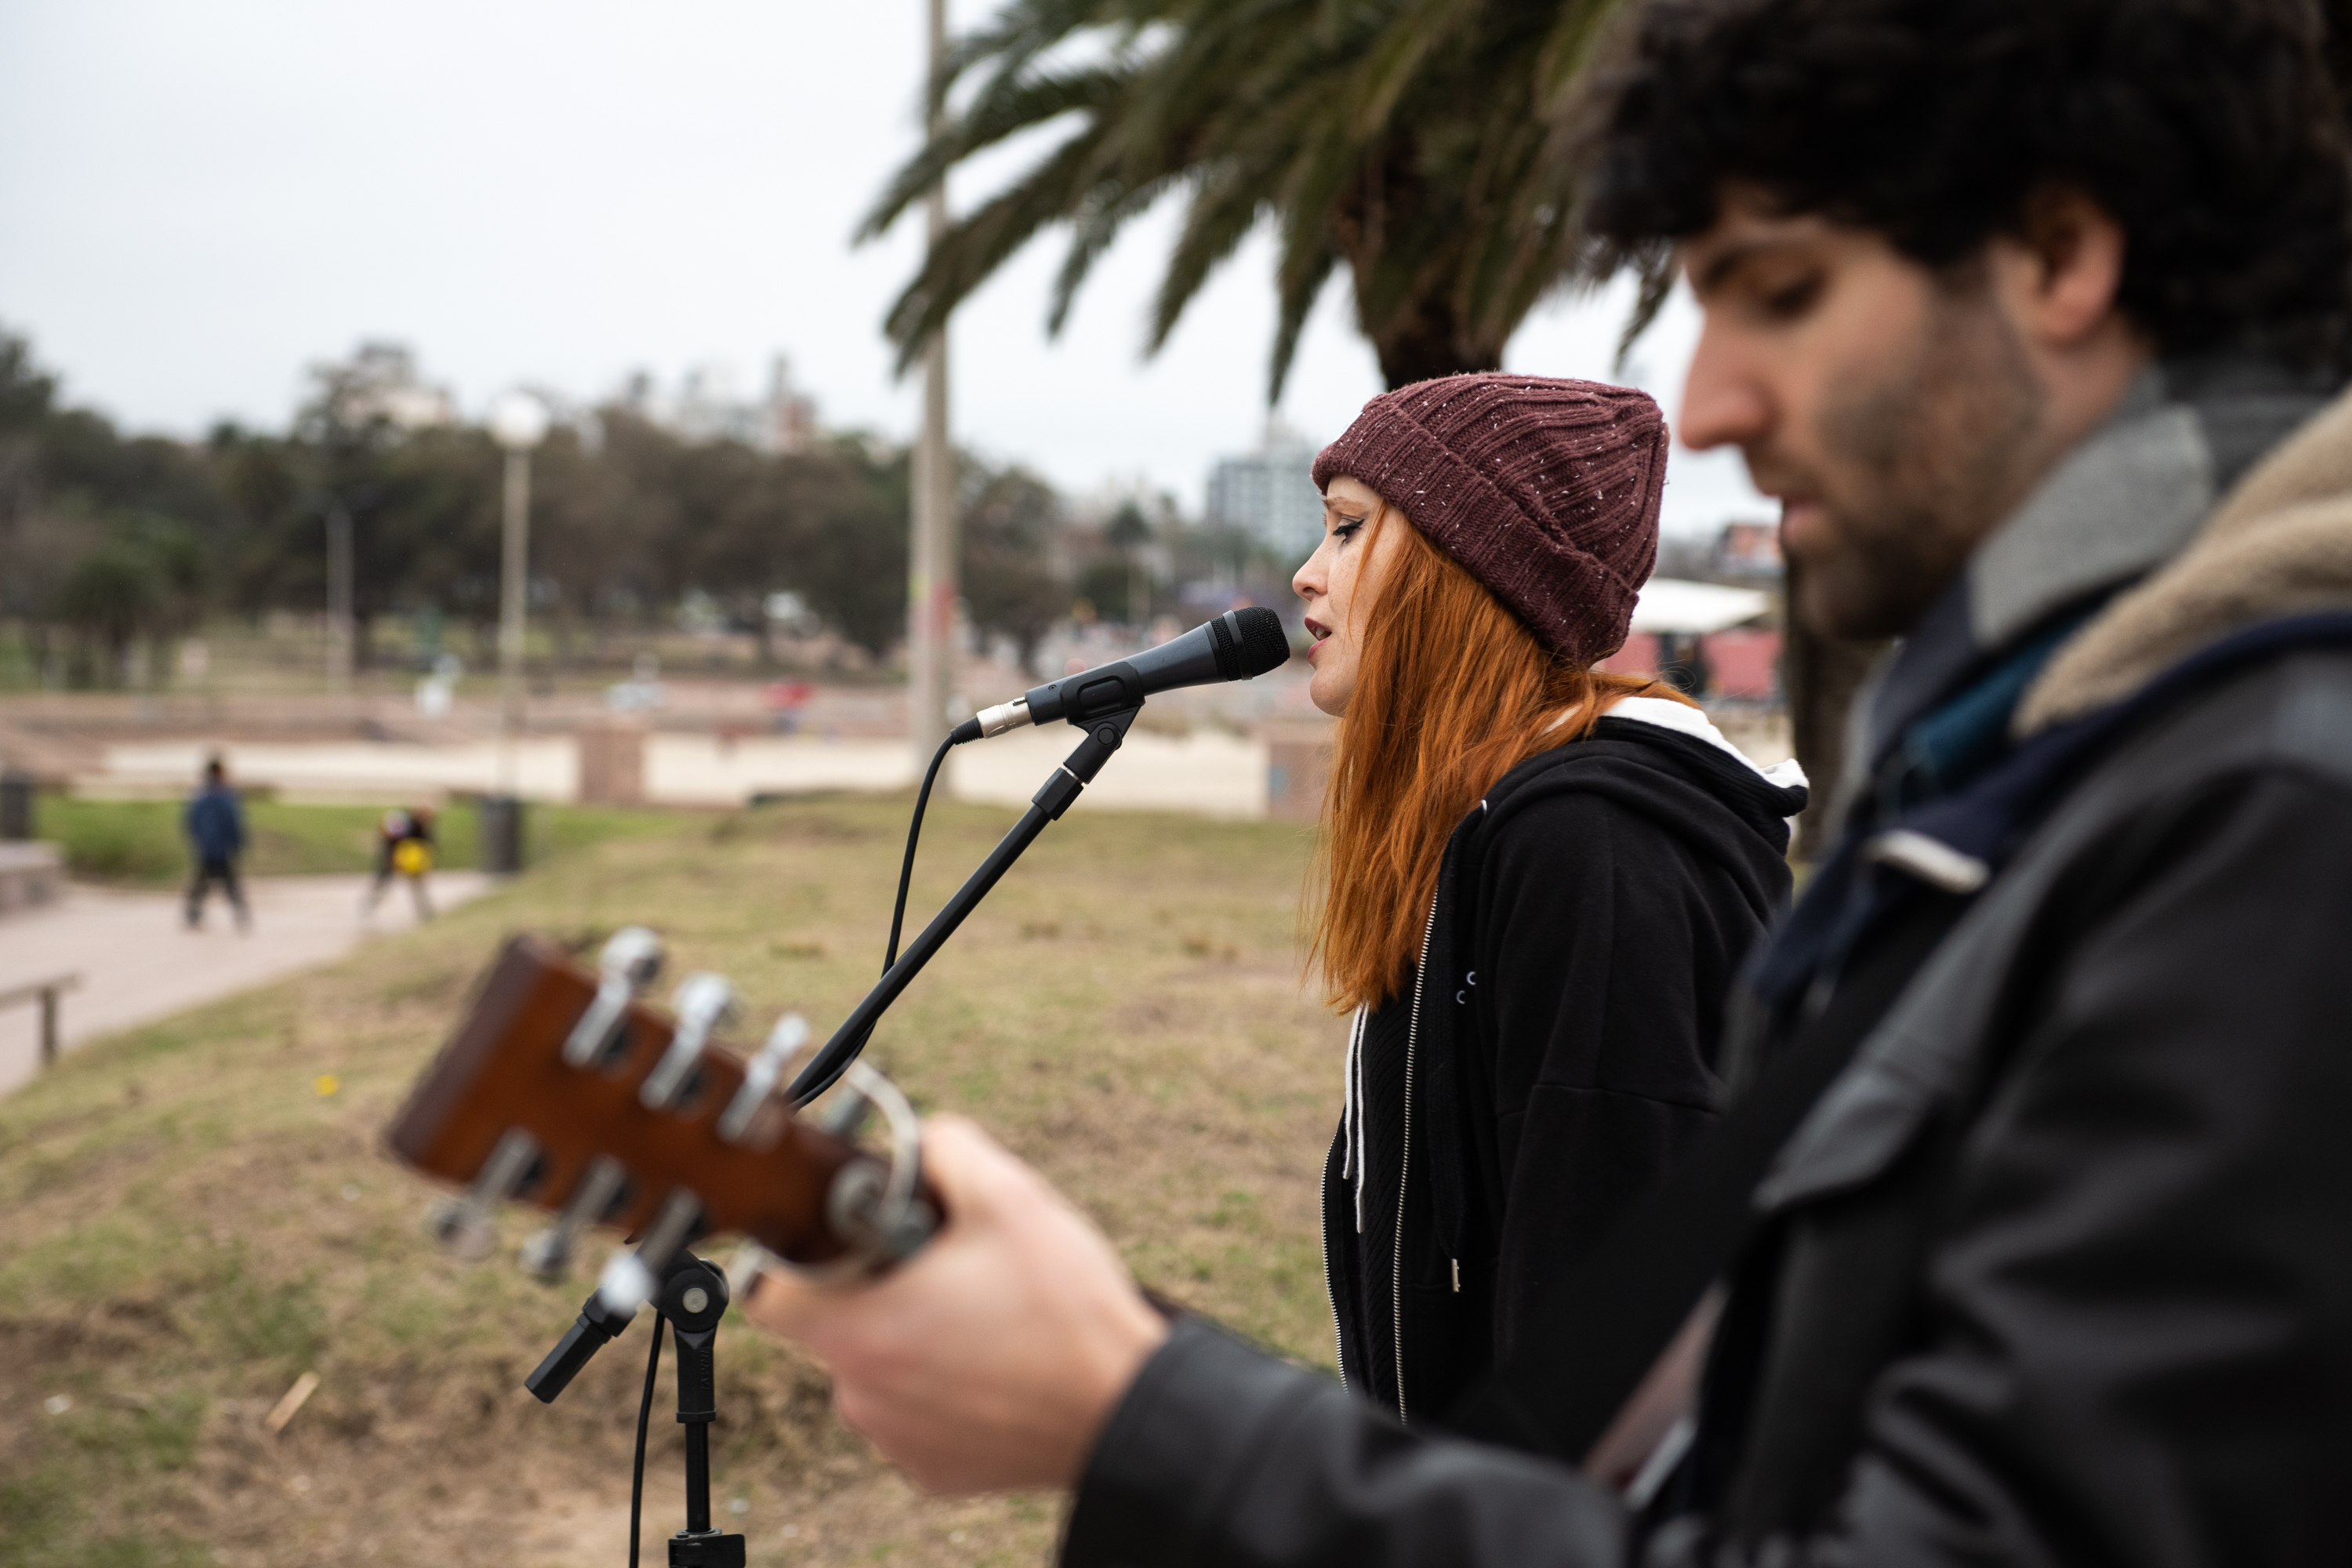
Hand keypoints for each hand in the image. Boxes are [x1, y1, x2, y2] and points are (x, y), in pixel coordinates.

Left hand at [740, 1114, 1169, 1493]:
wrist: (1126, 1410)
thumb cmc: (1066, 1310)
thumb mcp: (1009, 1196)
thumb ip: (945, 1148)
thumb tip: (921, 1143)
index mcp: (862, 1330)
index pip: (768, 1294)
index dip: (797, 1255)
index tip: (844, 1240)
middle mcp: (863, 1397)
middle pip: (835, 1326)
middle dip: (879, 1290)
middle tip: (944, 1268)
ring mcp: (897, 1442)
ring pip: (879, 1371)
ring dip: (914, 1340)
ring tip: (984, 1317)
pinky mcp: (935, 1471)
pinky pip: (916, 1415)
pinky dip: (943, 1388)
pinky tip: (997, 1365)